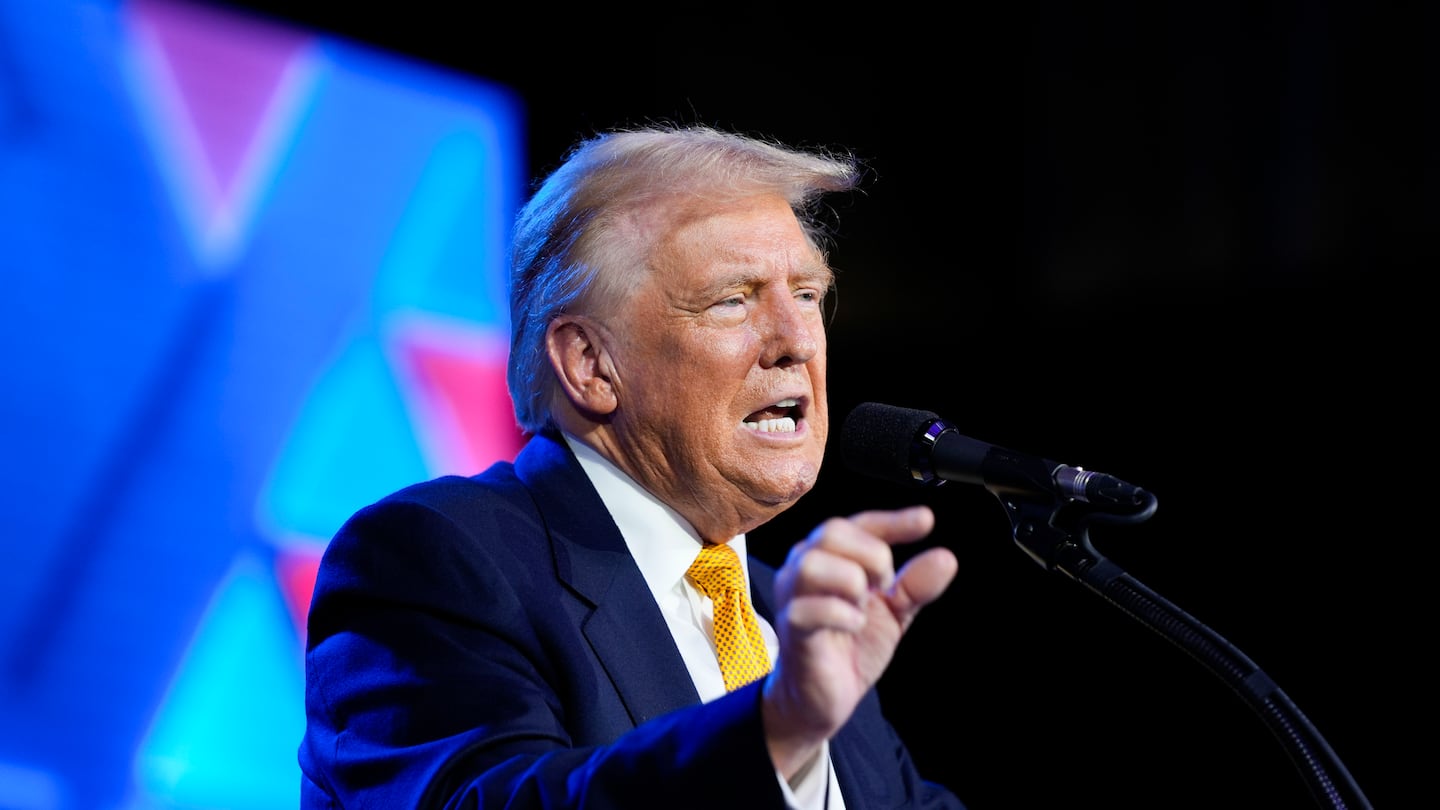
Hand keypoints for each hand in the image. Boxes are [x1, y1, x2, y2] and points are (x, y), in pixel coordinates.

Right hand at [761, 505, 957, 777]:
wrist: (821, 698)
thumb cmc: (849, 647)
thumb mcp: (893, 614)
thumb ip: (916, 587)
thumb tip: (945, 558)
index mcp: (831, 557)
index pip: (861, 524)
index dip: (894, 521)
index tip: (926, 521)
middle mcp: (804, 568)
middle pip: (832, 531)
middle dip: (872, 555)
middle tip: (885, 586)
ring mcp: (792, 596)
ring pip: (812, 564)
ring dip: (850, 581)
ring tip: (862, 607)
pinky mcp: (791, 628)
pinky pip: (808, 609)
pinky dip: (841, 614)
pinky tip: (855, 625)